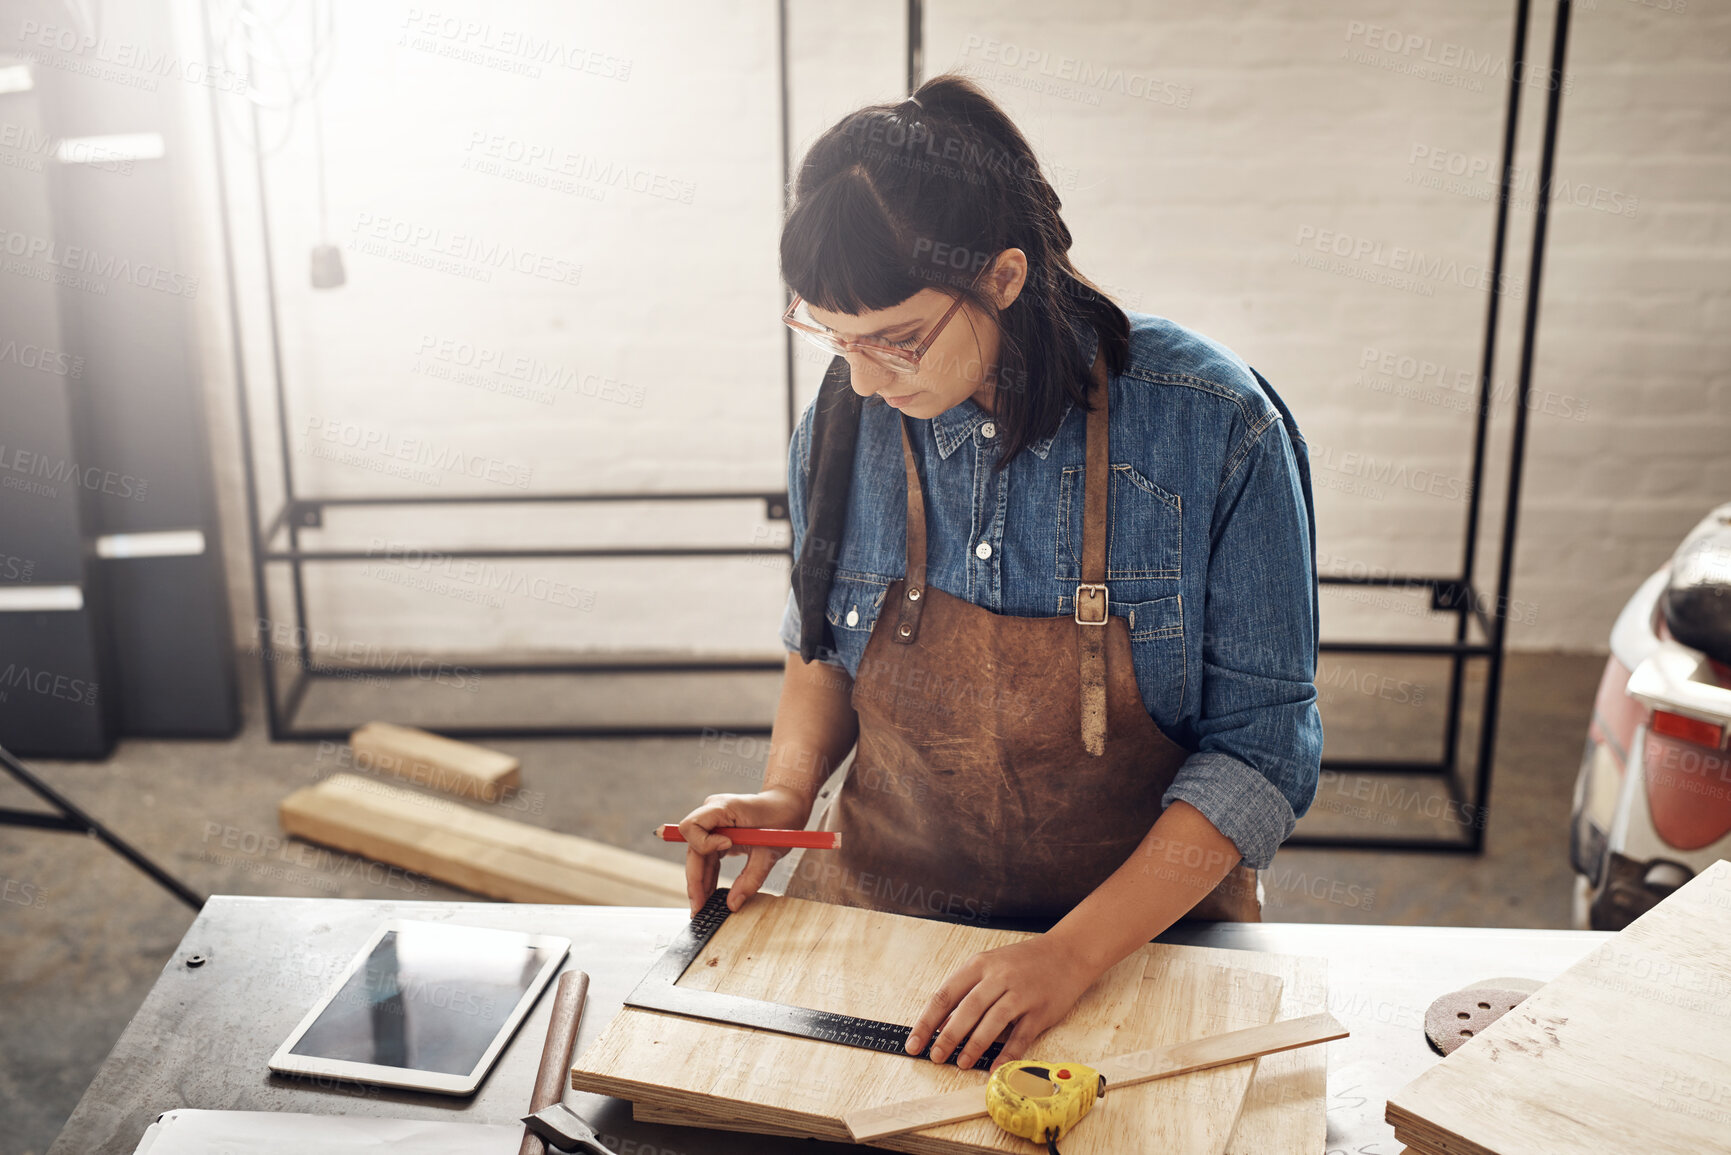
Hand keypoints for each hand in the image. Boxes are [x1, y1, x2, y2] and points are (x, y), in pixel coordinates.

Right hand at [678, 787, 811, 915]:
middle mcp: (712, 814)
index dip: (704, 842)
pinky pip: (708, 857)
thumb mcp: (770, 850)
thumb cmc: (781, 819)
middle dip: (694, 878)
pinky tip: (709, 896)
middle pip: (692, 847)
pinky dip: (708, 876)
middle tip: (699, 907)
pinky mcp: (718, 834)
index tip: (728, 847)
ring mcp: (714, 824)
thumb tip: (732, 905)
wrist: (788, 805)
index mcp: (722, 807)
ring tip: (702, 908)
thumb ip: (751, 877)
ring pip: (697, 856)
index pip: (692, 826)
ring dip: (699, 882)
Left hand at [904, 935, 1097, 1070]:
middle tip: (935, 1056)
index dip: (927, 1021)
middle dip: (948, 1036)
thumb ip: (967, 991)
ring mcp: (1020, 994)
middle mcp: (999, 977)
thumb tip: (941, 1024)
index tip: (914, 1042)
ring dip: (974, 1045)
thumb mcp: (991, 965)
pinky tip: (995, 1067)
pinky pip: (1021, 1036)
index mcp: (980, 965)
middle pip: (967, 1009)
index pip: (945, 995)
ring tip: (961, 1063)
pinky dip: (1007, 1054)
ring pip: (992, 1022)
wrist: (1066, 953)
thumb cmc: (1023, 962)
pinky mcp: (1040, 1010)